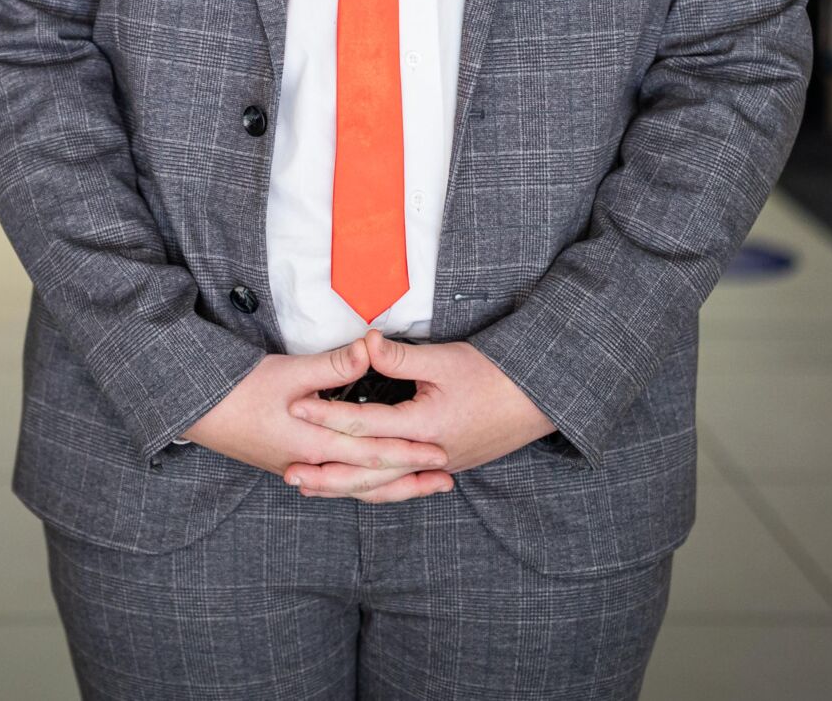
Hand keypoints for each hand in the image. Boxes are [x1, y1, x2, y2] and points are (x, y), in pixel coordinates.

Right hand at [183, 337, 452, 496]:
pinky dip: (362, 487)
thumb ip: (333, 366)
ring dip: (391, 488)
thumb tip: (370, 350)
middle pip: (370, 479)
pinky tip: (371, 484)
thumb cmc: (238, 389)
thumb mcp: (288, 371)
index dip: (410, 453)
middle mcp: (311, 465)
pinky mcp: (291, 465)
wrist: (197, 409)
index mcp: (315, 444)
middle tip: (445, 479)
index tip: (440, 452)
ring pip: (354, 488)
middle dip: (410, 479)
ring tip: (421, 487)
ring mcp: (300, 469)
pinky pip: (337, 485)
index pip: (373, 453)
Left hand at [284, 331, 556, 501]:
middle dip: (328, 475)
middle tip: (292, 475)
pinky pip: (403, 485)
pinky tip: (358, 490)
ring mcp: (438, 466)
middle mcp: (428, 454)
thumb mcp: (445, 359)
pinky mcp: (446, 466)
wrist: (540, 399)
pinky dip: (377, 489)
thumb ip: (400, 357)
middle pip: (368, 471)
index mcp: (424, 426)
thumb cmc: (495, 375)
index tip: (297, 408)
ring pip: (384, 485)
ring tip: (313, 489)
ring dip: (347, 488)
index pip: (365, 425)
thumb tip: (365, 343)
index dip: (328, 416)